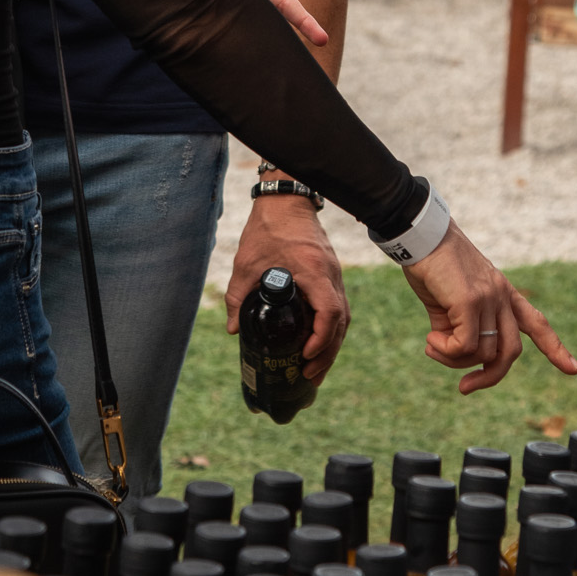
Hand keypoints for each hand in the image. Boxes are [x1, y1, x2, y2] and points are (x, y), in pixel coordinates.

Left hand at [226, 192, 349, 379]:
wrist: (286, 200)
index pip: (330, 312)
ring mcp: (335, 273)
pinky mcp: (331, 272)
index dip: (321, 338)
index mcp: (313, 271)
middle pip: (341, 322)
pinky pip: (339, 305)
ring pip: (343, 316)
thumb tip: (233, 329)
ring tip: (315, 367)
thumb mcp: (246, 263)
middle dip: (327, 352)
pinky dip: (331, 327)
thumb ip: (237, 296)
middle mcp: (330, 274)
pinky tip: (318, 341)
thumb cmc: (267, 228)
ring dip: (332, 344)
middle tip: (310, 375)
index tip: (305, 354)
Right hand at [403, 223, 576, 393]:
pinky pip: (464, 345)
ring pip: (484, 352)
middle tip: (465, 388)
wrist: (420, 236)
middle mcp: (502, 295)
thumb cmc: (431, 265)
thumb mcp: (451, 300)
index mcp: (502, 292)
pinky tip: (430, 340)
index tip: (574, 370)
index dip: (555, 348)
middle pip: (511, 351)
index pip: (536, 323)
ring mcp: (489, 298)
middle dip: (490, 376)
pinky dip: (446, 352)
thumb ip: (459, 326)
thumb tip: (457, 352)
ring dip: (455, 360)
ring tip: (432, 345)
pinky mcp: (470, 301)